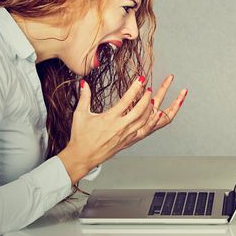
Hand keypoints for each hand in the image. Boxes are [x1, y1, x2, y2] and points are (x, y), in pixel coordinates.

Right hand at [58, 74, 186, 183]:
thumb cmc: (80, 137)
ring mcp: (126, 135)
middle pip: (140, 110)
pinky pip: (143, 130)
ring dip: (150, 108)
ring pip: (144, 120)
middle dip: (146, 98)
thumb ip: (84, 97)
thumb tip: (83, 83)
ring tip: (151, 99)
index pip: (126, 100)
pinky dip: (151, 122)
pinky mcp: (128, 141)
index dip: (135, 88)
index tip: (141, 79)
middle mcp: (120, 127)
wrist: (82, 157)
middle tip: (148, 89)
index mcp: (110, 118)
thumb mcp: (80, 115)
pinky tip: (155, 116)